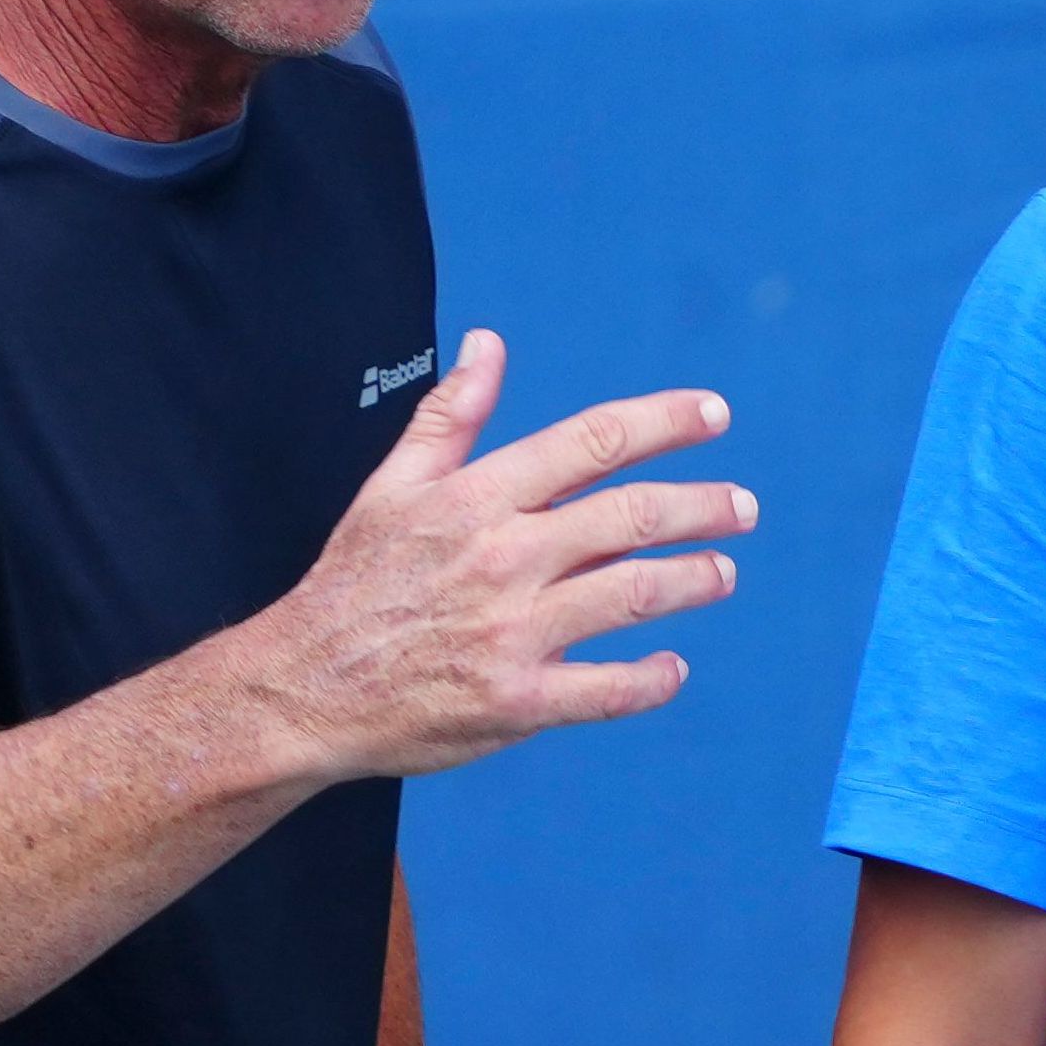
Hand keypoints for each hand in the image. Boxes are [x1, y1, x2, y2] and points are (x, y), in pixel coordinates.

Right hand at [253, 328, 755, 780]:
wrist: (301, 689)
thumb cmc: (353, 583)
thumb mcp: (391, 486)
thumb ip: (450, 415)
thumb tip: (489, 343)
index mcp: (476, 499)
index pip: (591, 442)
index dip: (664, 424)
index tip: (714, 416)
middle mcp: (502, 559)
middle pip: (630, 516)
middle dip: (701, 506)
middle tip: (743, 507)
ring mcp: (513, 633)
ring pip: (633, 594)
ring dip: (693, 580)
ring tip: (723, 571)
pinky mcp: (517, 703)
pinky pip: (607, 689)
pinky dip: (651, 678)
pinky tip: (674, 666)